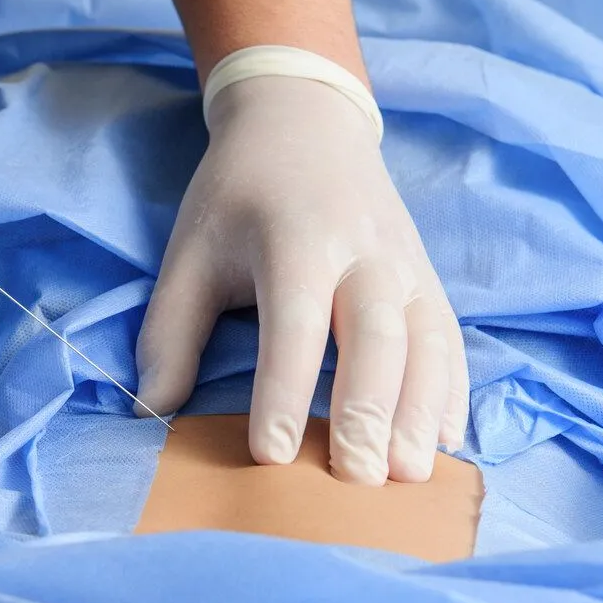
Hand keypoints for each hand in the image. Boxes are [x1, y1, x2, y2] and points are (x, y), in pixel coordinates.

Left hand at [136, 75, 467, 483]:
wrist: (305, 121)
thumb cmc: (238, 195)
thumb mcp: (190, 251)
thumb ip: (170, 331)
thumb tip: (150, 411)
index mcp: (294, 239)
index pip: (293, 323)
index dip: (282, 390)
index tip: (272, 455)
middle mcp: (362, 251)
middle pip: (375, 336)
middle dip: (369, 411)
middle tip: (359, 480)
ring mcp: (406, 262)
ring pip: (426, 341)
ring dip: (421, 411)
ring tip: (412, 477)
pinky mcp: (428, 275)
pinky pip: (450, 337)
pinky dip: (452, 391)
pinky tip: (446, 441)